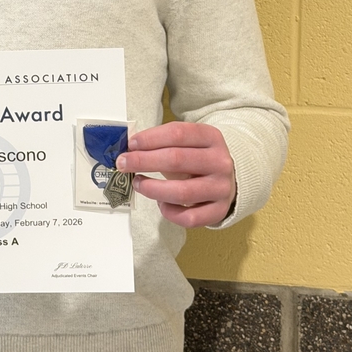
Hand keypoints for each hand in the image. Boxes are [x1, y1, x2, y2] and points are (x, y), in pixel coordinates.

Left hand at [115, 122, 235, 227]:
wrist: (228, 179)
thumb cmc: (198, 158)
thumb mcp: (187, 142)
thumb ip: (162, 142)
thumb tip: (131, 148)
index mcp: (211, 137)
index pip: (178, 133)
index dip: (150, 138)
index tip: (131, 144)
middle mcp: (220, 162)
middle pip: (177, 160)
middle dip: (143, 161)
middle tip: (123, 163)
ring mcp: (221, 188)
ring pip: (182, 192)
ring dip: (153, 189)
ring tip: (138, 183)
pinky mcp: (219, 211)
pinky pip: (190, 218)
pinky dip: (170, 212)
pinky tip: (160, 203)